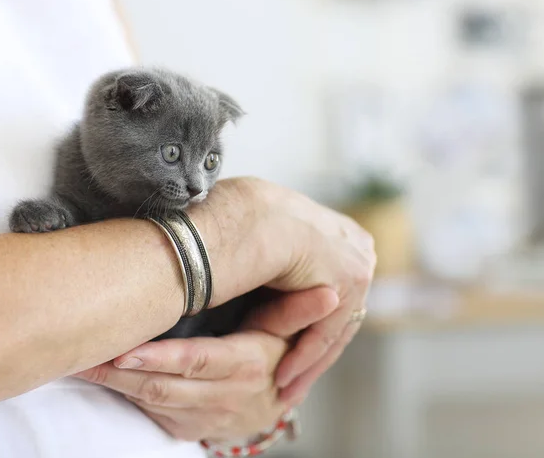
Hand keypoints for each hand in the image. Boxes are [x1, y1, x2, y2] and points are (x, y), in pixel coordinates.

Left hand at [75, 286, 336, 441]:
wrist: (265, 405)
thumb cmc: (276, 359)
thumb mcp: (289, 336)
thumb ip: (299, 313)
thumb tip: (331, 292)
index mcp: (250, 369)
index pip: (202, 361)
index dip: (163, 358)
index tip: (127, 349)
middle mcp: (224, 398)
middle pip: (165, 387)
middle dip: (124, 373)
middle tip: (87, 352)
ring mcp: (201, 416)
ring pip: (149, 401)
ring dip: (113, 383)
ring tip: (80, 359)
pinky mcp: (183, 424)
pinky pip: (145, 410)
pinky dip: (118, 394)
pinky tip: (95, 372)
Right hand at [189, 178, 375, 400]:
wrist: (248, 215)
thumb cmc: (246, 225)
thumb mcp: (276, 251)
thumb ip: (289, 271)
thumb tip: (277, 290)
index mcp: (345, 234)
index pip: (331, 294)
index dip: (310, 325)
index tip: (290, 350)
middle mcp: (359, 247)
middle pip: (336, 313)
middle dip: (312, 352)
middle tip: (290, 381)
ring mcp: (359, 263)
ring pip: (332, 328)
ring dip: (307, 363)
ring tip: (283, 390)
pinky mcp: (350, 280)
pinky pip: (324, 332)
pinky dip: (303, 358)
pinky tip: (283, 379)